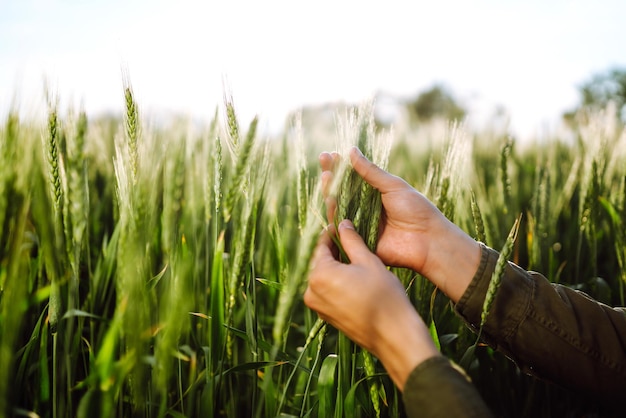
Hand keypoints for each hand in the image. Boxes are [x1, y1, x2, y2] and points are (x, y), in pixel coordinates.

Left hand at [304, 220, 439, 388]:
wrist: (393, 336)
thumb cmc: (384, 296)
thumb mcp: (369, 262)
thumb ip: (352, 241)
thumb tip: (343, 224)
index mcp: (319, 275)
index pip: (321, 245)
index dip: (332, 233)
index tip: (341, 224)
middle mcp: (311, 291)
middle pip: (320, 261)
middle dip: (334, 250)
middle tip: (350, 237)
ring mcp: (317, 306)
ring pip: (324, 277)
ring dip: (336, 266)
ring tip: (355, 257)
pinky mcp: (325, 316)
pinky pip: (327, 292)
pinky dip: (337, 282)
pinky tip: (354, 278)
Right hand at [320, 147, 480, 301]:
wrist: (428, 240)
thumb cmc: (416, 210)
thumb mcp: (393, 186)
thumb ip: (371, 172)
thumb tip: (351, 151)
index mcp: (373, 195)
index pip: (351, 179)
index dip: (339, 167)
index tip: (330, 154)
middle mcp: (364, 209)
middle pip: (341, 193)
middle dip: (331, 176)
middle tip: (323, 160)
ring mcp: (360, 225)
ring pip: (338, 209)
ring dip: (330, 193)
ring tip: (326, 177)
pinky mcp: (359, 242)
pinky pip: (343, 230)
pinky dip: (334, 217)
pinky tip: (329, 201)